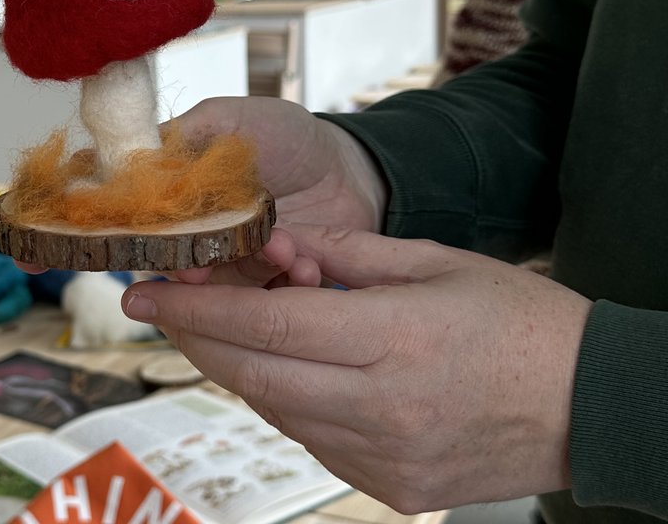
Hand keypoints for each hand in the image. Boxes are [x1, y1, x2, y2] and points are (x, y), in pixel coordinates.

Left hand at [122, 230, 591, 512]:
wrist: (590, 406)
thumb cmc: (521, 322)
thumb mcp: (438, 264)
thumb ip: (350, 256)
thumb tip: (279, 249)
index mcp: (397, 340)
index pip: (269, 327)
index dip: (197, 310)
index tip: (145, 292)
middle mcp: (382, 409)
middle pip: (254, 376)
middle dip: (194, 340)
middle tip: (157, 309)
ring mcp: (383, 458)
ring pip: (274, 409)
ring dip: (236, 367)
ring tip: (218, 329)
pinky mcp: (389, 486)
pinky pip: (309, 438)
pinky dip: (282, 398)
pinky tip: (282, 367)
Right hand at [163, 97, 387, 286]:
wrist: (348, 165)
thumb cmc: (285, 135)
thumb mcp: (228, 119)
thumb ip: (180, 137)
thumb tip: (127, 161)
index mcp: (180, 203)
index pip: (150, 233)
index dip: (156, 248)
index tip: (175, 255)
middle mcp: (202, 240)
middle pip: (182, 270)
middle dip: (199, 273)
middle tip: (212, 269)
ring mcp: (239, 266)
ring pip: (228, 290)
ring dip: (252, 274)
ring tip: (287, 249)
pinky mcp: (275, 283)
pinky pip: (273, 300)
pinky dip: (287, 286)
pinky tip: (308, 267)